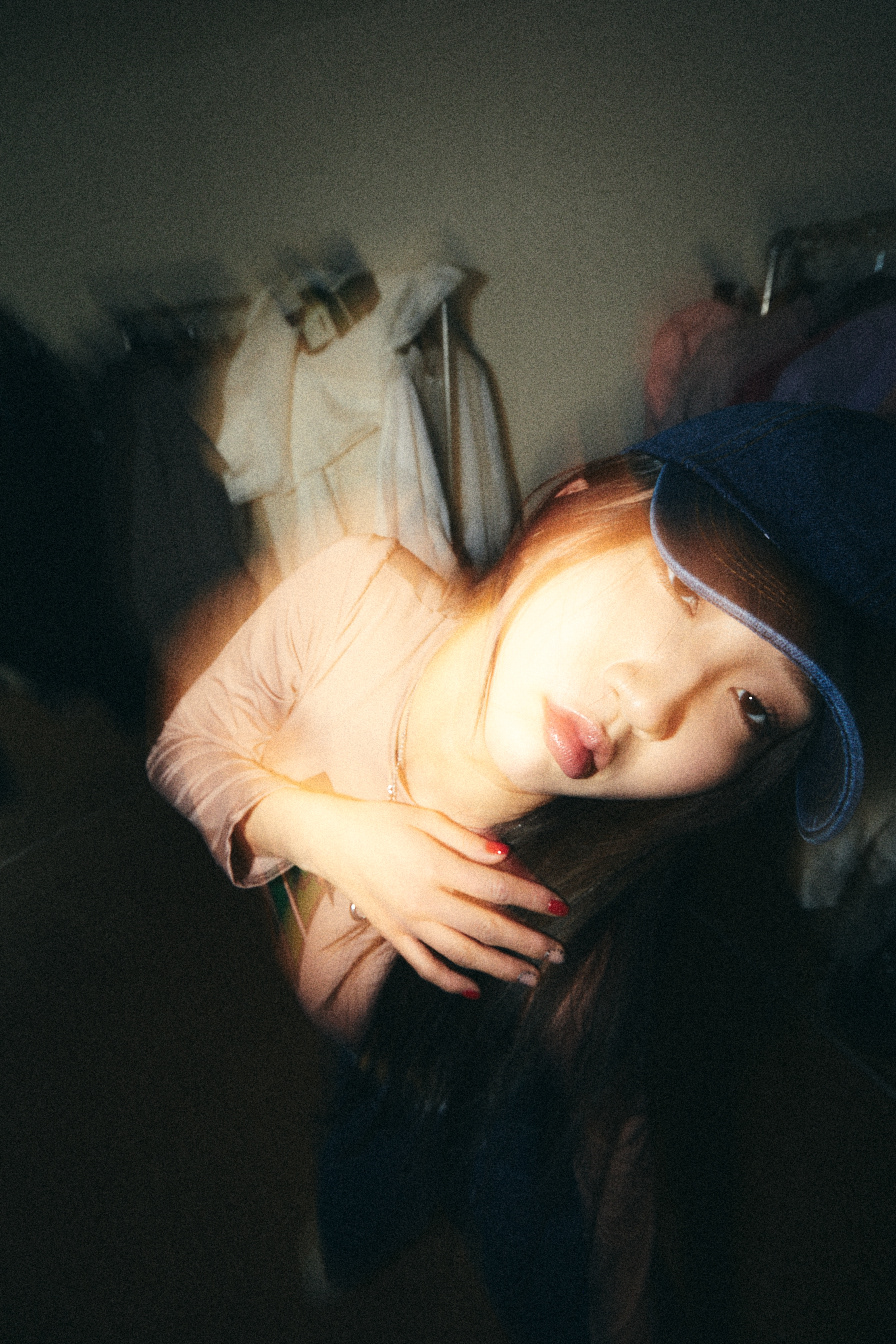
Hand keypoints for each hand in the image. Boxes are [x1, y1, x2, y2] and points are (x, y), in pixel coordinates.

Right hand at [244, 788, 566, 997]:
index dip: (533, 899)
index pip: (498, 889)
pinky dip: (451, 982)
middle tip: (559, 952)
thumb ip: (467, 839)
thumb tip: (506, 856)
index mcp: (437, 867)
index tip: (561, 907)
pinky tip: (476, 991)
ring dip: (501, 968)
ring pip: (463, 954)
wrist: (331, 840)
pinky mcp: (394, 934)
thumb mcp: (426, 817)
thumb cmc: (383, 822)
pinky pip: (426, 966)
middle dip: (529, 942)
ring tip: (531, 976)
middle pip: (488, 928)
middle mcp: (425, 901)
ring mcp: (409, 923)